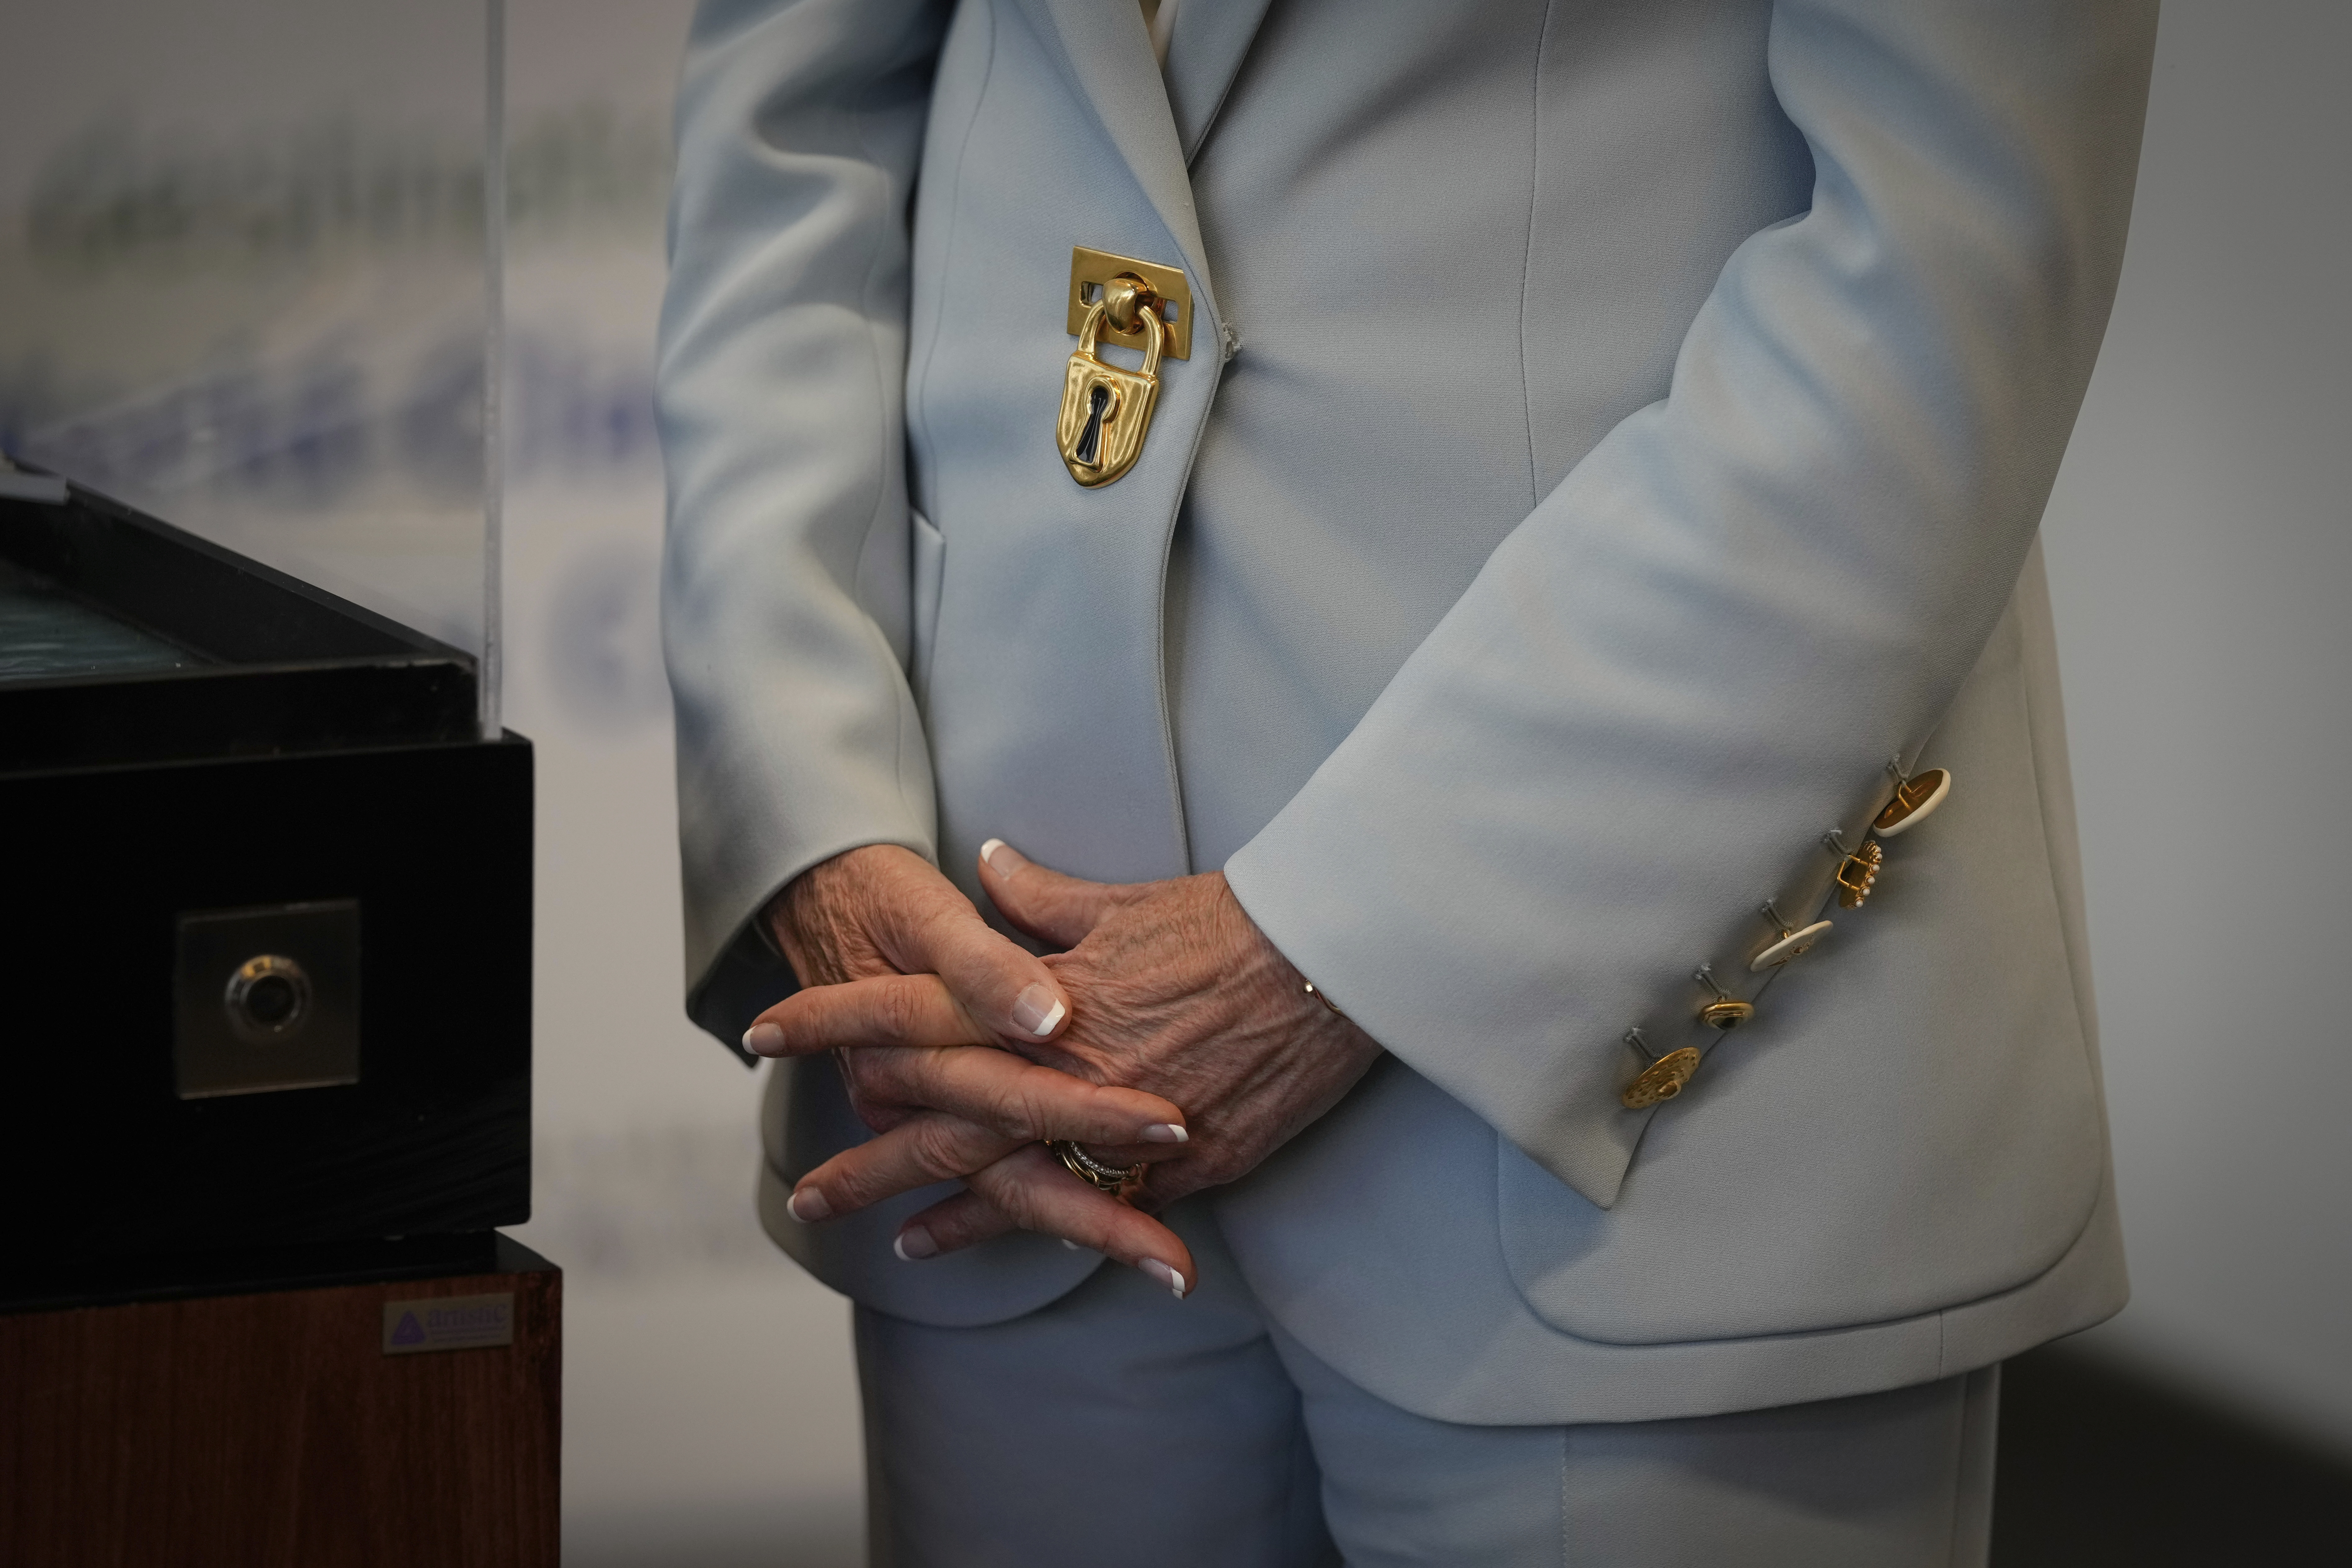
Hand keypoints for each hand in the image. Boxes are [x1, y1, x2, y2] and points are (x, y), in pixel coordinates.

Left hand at [758, 840, 1382, 1279]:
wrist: (1331, 959)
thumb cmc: (1229, 919)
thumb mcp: (1123, 898)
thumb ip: (1043, 894)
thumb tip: (988, 863)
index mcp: (1034, 994)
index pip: (903, 1007)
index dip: (829, 1019)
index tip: (765, 1032)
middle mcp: (1058, 1064)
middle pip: (935, 1120)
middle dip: (864, 1160)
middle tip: (805, 1199)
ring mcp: (1113, 1122)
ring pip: (1004, 1181)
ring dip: (944, 1215)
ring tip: (892, 1243)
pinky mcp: (1180, 1163)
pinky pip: (1097, 1205)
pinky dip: (1048, 1229)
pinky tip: (1016, 1244)